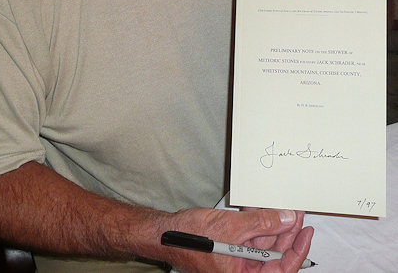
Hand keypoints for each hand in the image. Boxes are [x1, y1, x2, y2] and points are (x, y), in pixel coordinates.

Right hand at [163, 207, 312, 271]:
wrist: (165, 232)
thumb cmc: (191, 238)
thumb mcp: (231, 228)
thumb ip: (262, 223)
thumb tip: (286, 219)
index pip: (283, 267)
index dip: (298, 249)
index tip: (306, 230)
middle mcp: (242, 270)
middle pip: (274, 253)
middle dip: (286, 232)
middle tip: (295, 212)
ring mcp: (236, 259)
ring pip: (262, 242)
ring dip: (270, 224)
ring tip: (280, 206)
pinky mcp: (229, 247)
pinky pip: (248, 235)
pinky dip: (255, 222)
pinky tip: (259, 208)